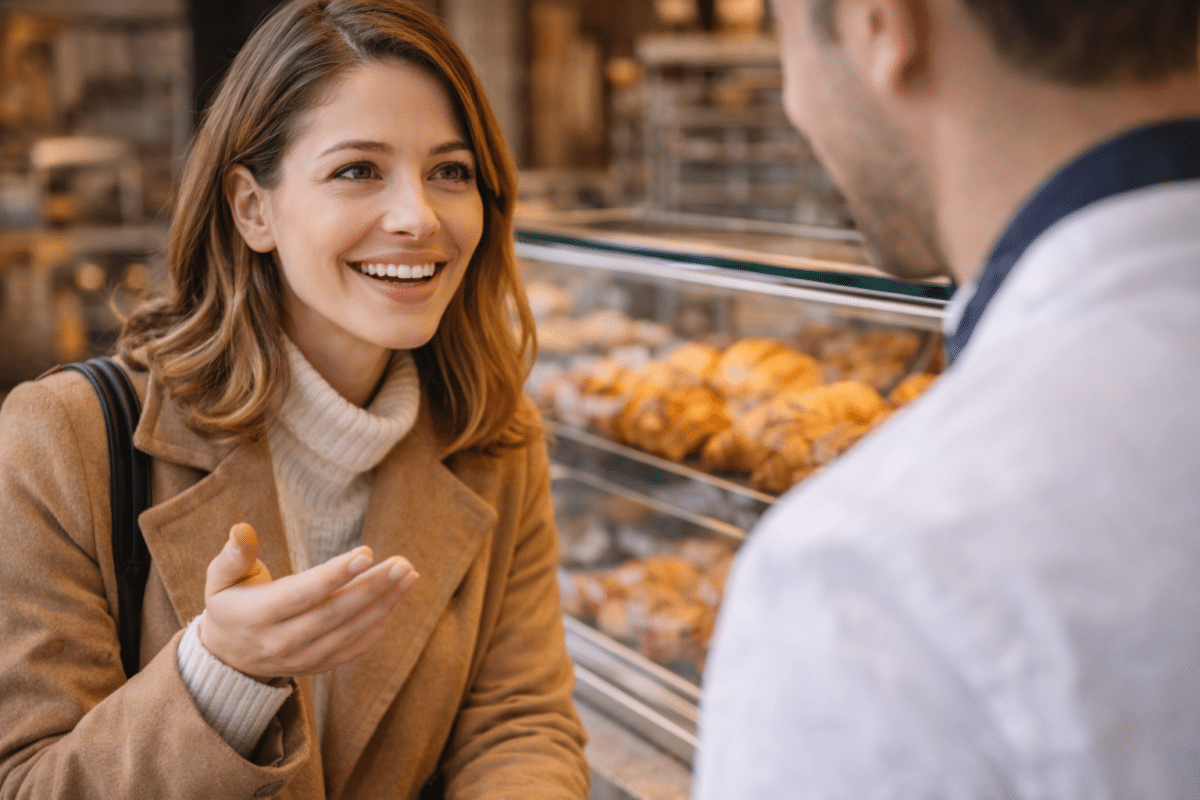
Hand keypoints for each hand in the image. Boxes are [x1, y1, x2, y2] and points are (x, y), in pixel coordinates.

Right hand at [198, 522, 417, 680]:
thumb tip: (242, 529)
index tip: (366, 553)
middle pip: (334, 613)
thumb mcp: (220, 579)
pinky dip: (378, 627)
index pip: (302, 594)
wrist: (226, 658)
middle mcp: (281, 641)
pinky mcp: (318, 666)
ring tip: (409, 576)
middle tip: (402, 563)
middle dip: (372, 587)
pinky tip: (395, 601)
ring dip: (384, 604)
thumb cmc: (229, 605)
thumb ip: (234, 555)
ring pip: (350, 632)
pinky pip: (354, 649)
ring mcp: (302, 658)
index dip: (335, 575)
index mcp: (257, 615)